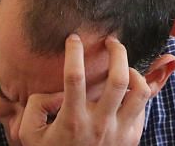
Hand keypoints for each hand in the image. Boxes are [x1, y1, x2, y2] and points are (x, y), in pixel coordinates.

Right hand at [18, 35, 150, 145]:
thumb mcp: (31, 133)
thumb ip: (36, 106)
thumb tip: (57, 90)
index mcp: (72, 121)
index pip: (75, 77)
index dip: (74, 52)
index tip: (73, 38)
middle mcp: (99, 124)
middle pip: (118, 79)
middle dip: (117, 52)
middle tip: (111, 40)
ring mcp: (119, 131)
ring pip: (140, 91)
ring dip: (134, 72)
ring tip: (123, 66)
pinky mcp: (132, 137)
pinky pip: (143, 106)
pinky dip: (137, 91)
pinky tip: (127, 88)